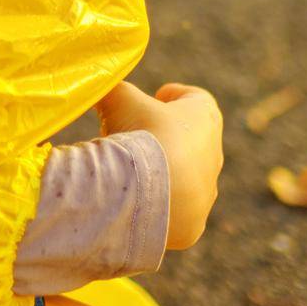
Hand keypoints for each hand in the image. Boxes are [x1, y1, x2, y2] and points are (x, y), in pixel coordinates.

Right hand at [93, 80, 222, 250]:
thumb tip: (93, 80)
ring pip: (185, 179)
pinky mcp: (193, 225)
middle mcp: (213, 155)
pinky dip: (158, 205)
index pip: (197, 99)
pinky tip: (135, 201)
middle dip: (166, 135)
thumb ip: (110, 86)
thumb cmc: (141, 136)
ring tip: (131, 172)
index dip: (176, 96)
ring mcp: (206, 193)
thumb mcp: (119, 98)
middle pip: (192, 140)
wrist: (151, 195)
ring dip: (163, 173)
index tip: (158, 97)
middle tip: (136, 135)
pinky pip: (175, 212)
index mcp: (205, 118)